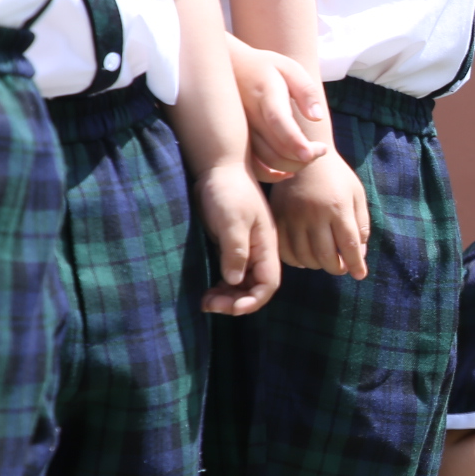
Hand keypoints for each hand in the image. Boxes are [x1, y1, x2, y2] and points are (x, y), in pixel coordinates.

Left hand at [195, 162, 279, 315]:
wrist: (219, 167)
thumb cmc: (228, 191)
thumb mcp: (232, 221)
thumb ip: (236, 251)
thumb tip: (234, 280)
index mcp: (266, 246)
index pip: (268, 284)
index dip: (253, 300)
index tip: (231, 308)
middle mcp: (260, 251)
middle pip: (255, 288)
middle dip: (236, 302)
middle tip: (210, 306)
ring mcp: (246, 249)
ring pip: (242, 283)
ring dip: (227, 297)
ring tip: (206, 302)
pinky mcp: (231, 246)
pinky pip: (230, 274)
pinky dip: (221, 286)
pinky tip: (207, 291)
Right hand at [229, 38, 328, 181]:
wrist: (225, 67)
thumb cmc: (265, 67)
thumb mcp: (289, 68)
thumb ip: (305, 91)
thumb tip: (317, 117)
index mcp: (265, 94)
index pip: (279, 122)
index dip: (296, 141)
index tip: (315, 153)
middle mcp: (249, 116)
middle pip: (276, 148)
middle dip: (303, 157)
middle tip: (320, 151)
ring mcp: (240, 130)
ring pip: (265, 161)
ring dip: (292, 166)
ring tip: (308, 155)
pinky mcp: (234, 140)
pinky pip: (251, 166)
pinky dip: (271, 175)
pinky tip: (287, 170)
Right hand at [271, 151, 369, 277]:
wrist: (302, 154)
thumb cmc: (336, 176)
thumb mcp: (356, 195)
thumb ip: (361, 224)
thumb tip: (360, 254)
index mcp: (338, 208)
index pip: (349, 246)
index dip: (356, 265)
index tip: (360, 275)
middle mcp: (314, 214)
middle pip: (326, 256)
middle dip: (337, 268)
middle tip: (342, 268)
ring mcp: (292, 216)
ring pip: (305, 257)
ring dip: (317, 265)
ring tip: (325, 261)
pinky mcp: (277, 217)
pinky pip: (284, 249)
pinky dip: (296, 260)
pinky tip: (305, 257)